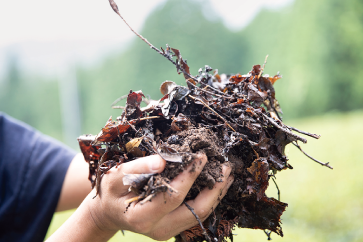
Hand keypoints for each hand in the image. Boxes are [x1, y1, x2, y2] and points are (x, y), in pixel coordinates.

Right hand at [47, 153, 233, 240]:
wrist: (108, 213)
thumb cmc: (110, 192)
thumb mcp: (115, 177)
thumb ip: (138, 168)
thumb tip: (163, 160)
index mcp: (142, 218)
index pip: (172, 196)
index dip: (189, 176)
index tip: (202, 156)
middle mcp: (159, 229)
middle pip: (197, 210)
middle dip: (215, 187)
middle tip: (227, 166)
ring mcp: (170, 231)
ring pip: (202, 213)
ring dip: (218, 192)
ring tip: (229, 172)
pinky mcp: (177, 227)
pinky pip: (199, 212)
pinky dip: (211, 196)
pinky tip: (219, 181)